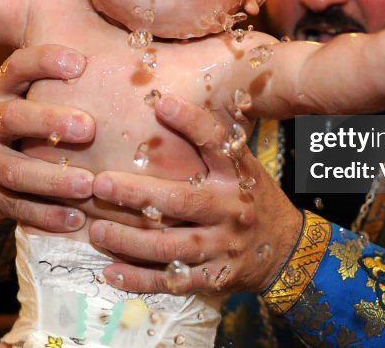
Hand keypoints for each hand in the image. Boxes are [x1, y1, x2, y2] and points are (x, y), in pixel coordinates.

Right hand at [0, 44, 95, 231]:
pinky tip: (76, 219)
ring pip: (11, 168)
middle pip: (12, 116)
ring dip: (50, 178)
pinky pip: (10, 205)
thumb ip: (86, 65)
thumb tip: (143, 41)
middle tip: (89, 128)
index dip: (44, 61)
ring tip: (86, 185)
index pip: (19, 64)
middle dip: (49, 122)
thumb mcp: (57, 87)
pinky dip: (43, 214)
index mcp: (5, 84)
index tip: (80, 62)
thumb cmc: (49, 114)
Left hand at [87, 94, 302, 295]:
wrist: (287, 251)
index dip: (192, 121)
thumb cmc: (252, 199)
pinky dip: (138, 279)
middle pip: (181, 201)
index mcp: (238, 176)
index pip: (217, 143)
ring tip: (96, 230)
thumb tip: (166, 104)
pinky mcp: (213, 278)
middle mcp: (230, 210)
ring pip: (169, 247)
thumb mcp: (243, 167)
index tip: (162, 103)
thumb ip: (210, 146)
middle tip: (101, 184)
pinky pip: (171, 280)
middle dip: (137, 194)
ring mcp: (222, 247)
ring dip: (129, 240)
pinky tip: (110, 272)